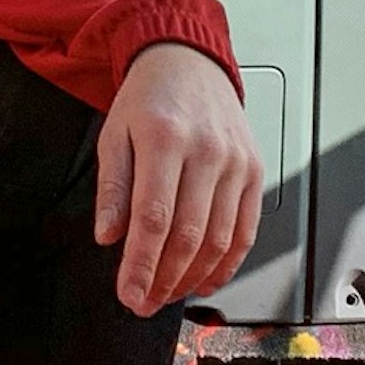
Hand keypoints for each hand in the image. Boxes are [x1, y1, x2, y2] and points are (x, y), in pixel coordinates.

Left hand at [92, 43, 263, 316]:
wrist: (190, 62)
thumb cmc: (149, 99)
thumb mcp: (114, 135)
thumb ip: (113, 188)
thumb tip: (109, 236)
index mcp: (165, 138)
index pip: (154, 218)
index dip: (141, 265)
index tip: (129, 295)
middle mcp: (207, 151)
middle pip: (189, 235)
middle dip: (164, 279)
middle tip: (144, 302)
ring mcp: (237, 162)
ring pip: (220, 239)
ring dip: (193, 277)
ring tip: (168, 293)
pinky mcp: (255, 171)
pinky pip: (246, 229)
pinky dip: (227, 263)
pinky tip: (205, 279)